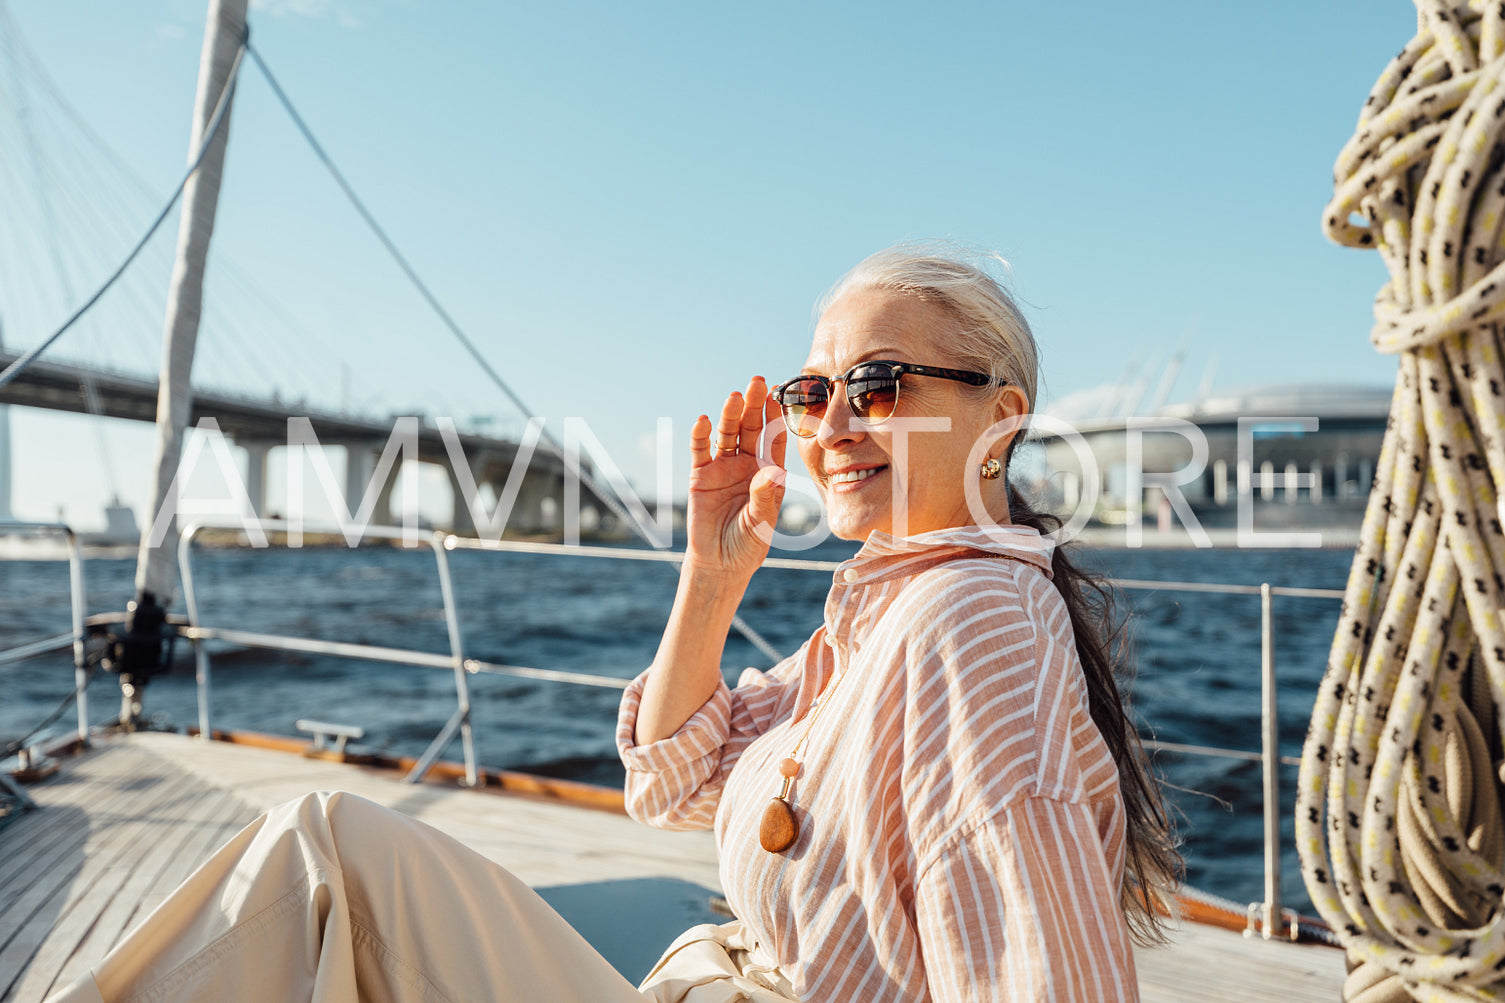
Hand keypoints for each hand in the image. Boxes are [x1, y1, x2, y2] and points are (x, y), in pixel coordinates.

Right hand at [685, 376, 787, 581]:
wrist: (720, 562)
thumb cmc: (748, 544)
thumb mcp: (761, 522)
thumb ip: (765, 496)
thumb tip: (773, 472)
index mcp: (768, 471)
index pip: (774, 439)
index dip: (776, 418)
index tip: (781, 396)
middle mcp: (747, 463)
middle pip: (750, 429)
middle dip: (754, 406)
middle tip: (758, 382)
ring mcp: (723, 467)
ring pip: (727, 434)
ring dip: (730, 415)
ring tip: (734, 397)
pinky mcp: (700, 475)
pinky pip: (700, 451)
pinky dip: (700, 435)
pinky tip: (703, 420)